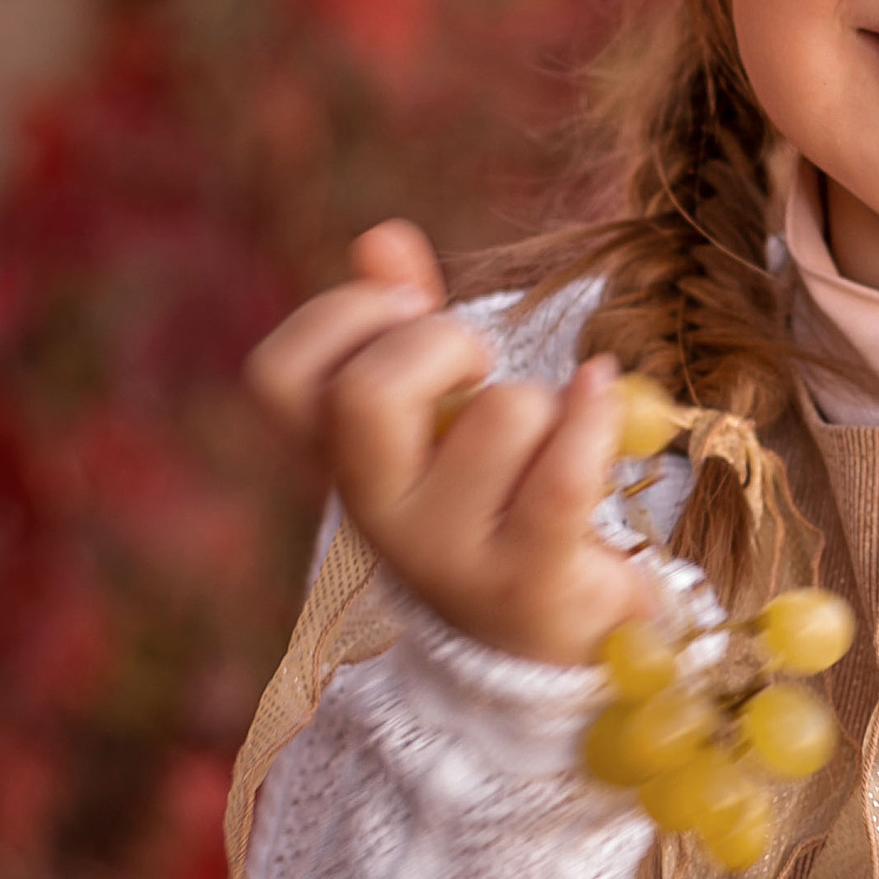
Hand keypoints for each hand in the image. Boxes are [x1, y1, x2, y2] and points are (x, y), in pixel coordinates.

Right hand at [244, 221, 648, 666]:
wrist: (537, 640)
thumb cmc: (484, 498)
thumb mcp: (433, 416)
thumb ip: (404, 326)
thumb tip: (382, 238)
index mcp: (339, 461)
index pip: (278, 375)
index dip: (339, 315)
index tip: (406, 309)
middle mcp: (377, 510)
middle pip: (368, 395)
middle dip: (445, 344)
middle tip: (480, 364)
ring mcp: (448, 552)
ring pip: (501, 413)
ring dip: (544, 398)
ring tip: (548, 430)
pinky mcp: (528, 580)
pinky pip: (563, 478)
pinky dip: (593, 416)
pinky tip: (600, 391)